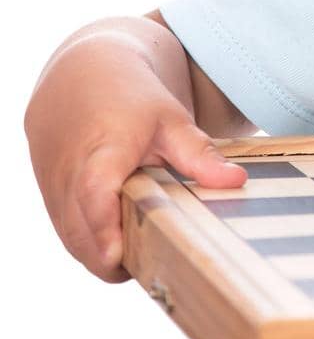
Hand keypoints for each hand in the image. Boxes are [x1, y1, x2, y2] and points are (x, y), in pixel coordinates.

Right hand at [25, 30, 245, 281]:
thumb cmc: (131, 99)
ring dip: (104, 255)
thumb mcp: (171, 120)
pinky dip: (93, 243)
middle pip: (82, 235)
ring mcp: (53, 191)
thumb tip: (237, 182)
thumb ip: (200, 155)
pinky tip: (126, 236)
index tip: (119, 257)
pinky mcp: (49, 200)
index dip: (104, 229)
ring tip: (149, 250)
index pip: (93, 195)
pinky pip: (68, 235)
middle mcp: (67, 176)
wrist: (81, 77)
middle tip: (161, 260)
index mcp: (100, 152)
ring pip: (74, 243)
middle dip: (116, 258)